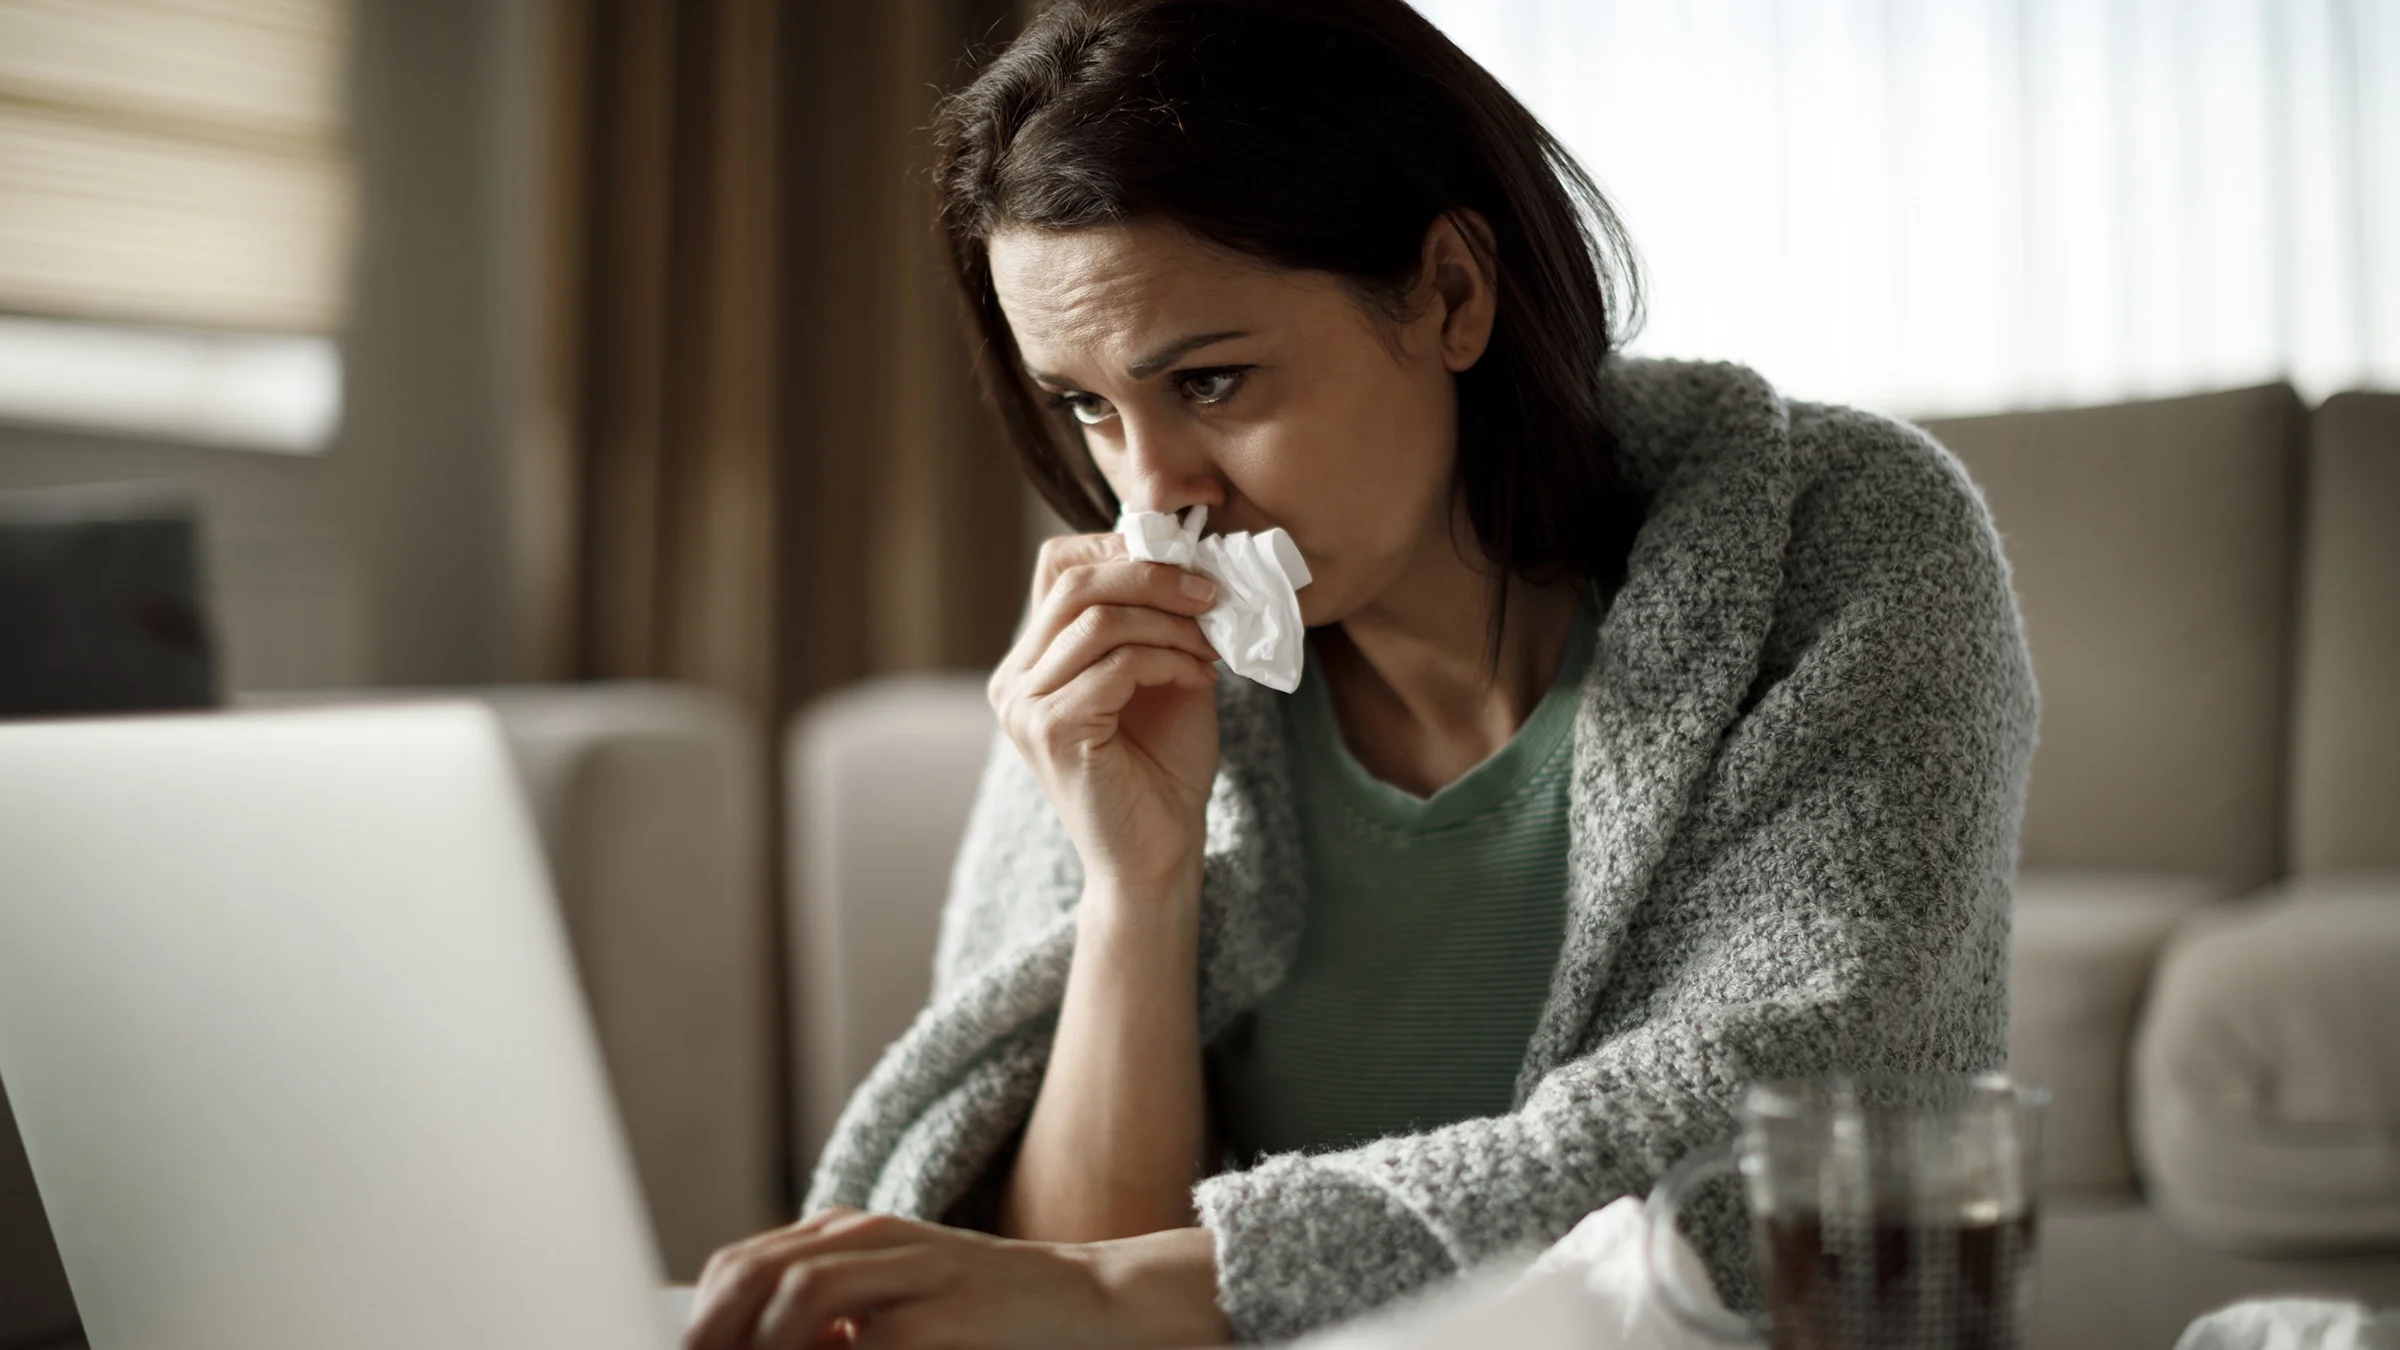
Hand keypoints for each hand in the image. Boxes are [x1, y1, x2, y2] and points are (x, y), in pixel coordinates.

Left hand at [683, 1209, 1227, 1349]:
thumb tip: (748, 1347)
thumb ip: (827, 1324)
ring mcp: (913, 1270)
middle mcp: (874, 1239)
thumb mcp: (892, 1304)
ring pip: (801, 1292)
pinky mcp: (949, 1314)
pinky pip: (870, 1342)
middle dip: (714, 1333)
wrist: (1086, 1302)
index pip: (744, 1264)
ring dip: (763, 1346)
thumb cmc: (982, 1314)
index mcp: (849, 1235)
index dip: (702, 1318)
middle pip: (758, 1270)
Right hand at [987, 532, 1222, 896]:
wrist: (1159, 854)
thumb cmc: (1162, 768)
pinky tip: (1198, 678)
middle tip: (1210, 593)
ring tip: (1210, 644)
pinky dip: (1168, 660)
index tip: (1184, 564)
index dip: (1121, 549)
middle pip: (1075, 583)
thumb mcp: (1159, 674)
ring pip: (1097, 620)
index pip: (1058, 567)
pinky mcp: (1050, 730)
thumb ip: (1153, 619)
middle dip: (1152, 576)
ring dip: (1168, 622)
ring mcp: (1024, 706)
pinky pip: (1116, 665)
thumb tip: (1183, 554)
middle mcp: (1014, 680)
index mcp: (1032, 661)